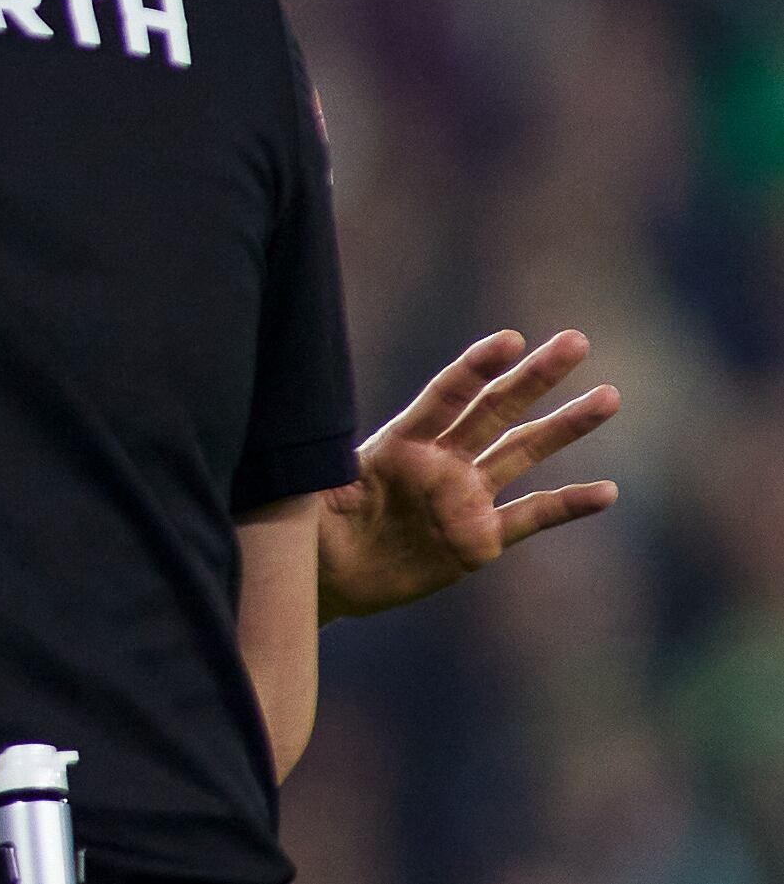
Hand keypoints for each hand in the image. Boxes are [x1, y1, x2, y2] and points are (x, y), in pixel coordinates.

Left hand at [317, 328, 620, 621]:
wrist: (325, 575)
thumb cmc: (306, 525)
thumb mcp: (309, 492)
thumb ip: (322, 471)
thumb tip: (311, 449)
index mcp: (399, 442)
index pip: (445, 395)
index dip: (475, 367)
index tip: (510, 339)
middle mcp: (439, 462)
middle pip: (495, 409)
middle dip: (535, 376)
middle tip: (576, 341)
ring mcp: (463, 498)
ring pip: (523, 452)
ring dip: (565, 426)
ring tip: (609, 396)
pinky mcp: (478, 540)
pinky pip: (530, 517)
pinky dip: (568, 505)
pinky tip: (606, 491)